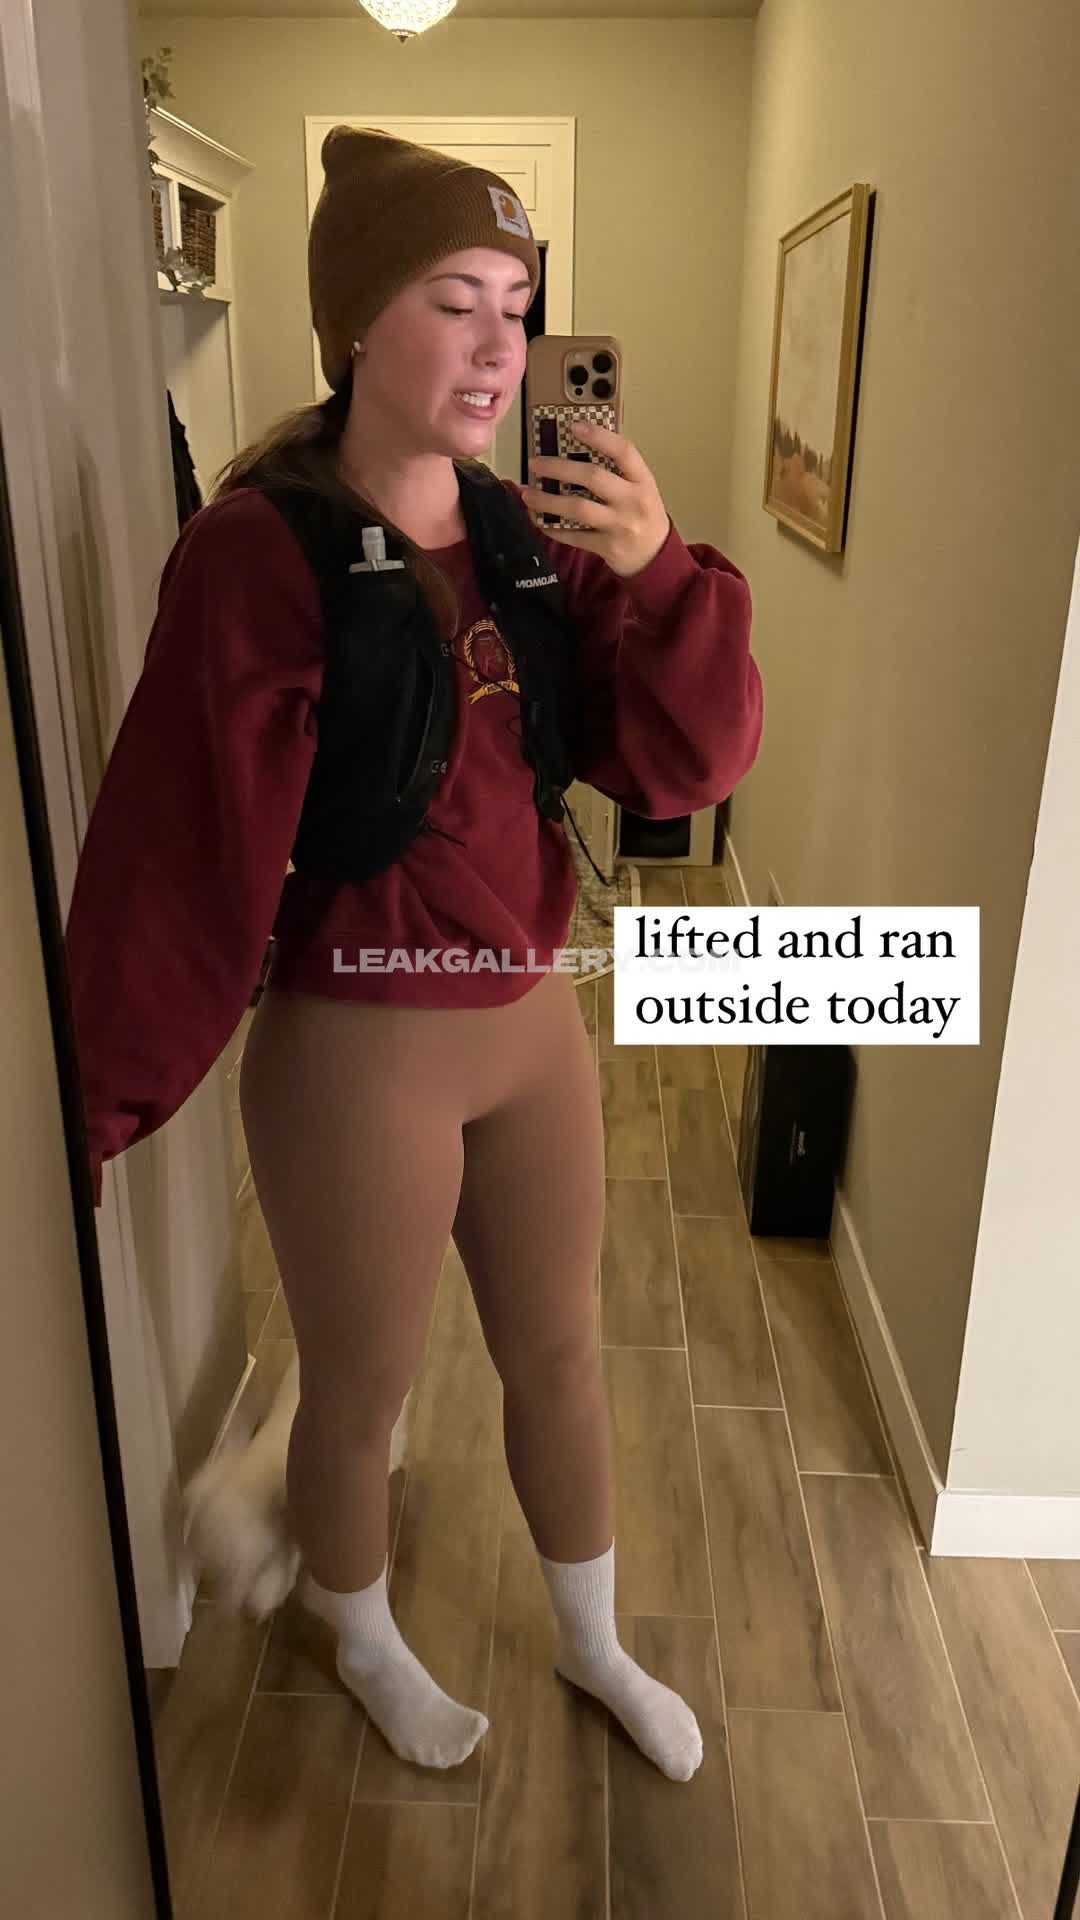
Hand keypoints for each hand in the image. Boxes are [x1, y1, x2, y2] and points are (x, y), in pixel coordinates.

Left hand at [521, 421, 670, 577]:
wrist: (655, 555)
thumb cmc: (641, 513)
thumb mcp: (639, 488)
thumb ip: (616, 471)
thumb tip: (574, 449)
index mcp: (642, 480)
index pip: (624, 452)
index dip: (600, 436)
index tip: (574, 426)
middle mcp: (633, 501)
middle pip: (593, 478)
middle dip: (559, 468)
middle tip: (535, 463)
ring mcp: (620, 525)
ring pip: (578, 509)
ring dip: (548, 501)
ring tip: (528, 494)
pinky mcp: (607, 547)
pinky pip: (573, 536)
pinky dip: (552, 528)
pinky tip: (539, 520)